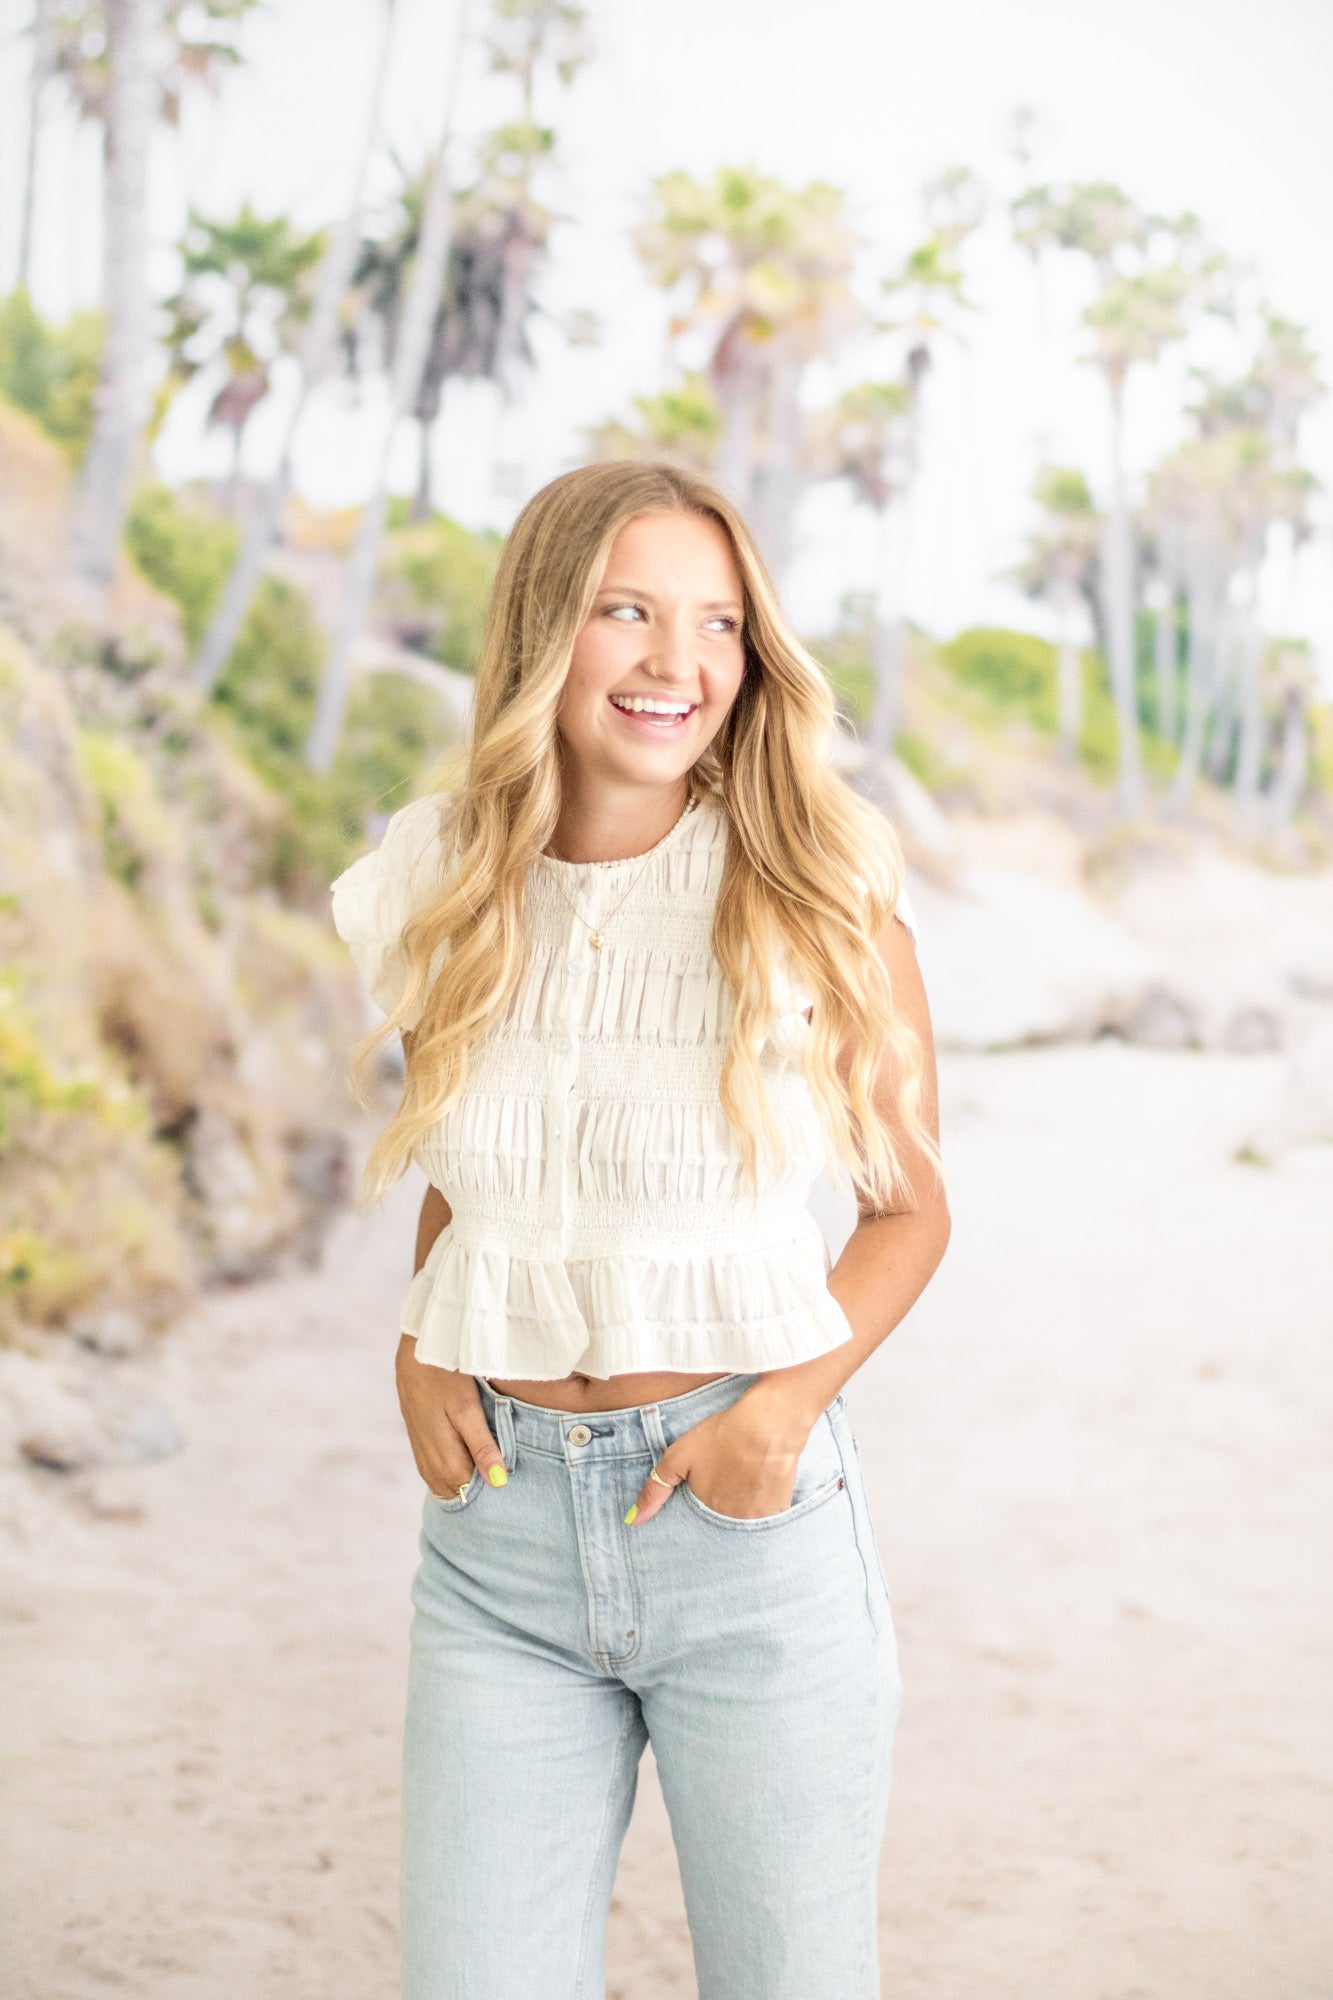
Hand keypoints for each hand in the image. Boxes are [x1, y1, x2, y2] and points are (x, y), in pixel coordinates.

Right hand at [395, 1335, 508, 1496]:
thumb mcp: (468, 1409)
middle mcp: (426, 1454)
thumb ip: (482, 1446)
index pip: (466, 1489)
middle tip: (498, 1474)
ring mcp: (419, 1445)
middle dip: (474, 1488)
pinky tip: (461, 1460)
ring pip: (438, 1480)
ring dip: (460, 1481)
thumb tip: (497, 1482)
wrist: (417, 1348)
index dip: (487, 1488)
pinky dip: (446, 1470)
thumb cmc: (446, 1375)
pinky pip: (429, 1466)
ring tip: (483, 1469)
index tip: (507, 1478)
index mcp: (441, 1452)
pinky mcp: (416, 1434)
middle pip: (452, 1489)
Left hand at [624, 1388, 815, 1524]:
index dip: (696, 1509)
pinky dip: (760, 1507)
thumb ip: (655, 1488)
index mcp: (705, 1513)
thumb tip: (633, 1520)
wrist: (769, 1424)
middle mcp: (730, 1524)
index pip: (694, 1525)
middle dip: (717, 1511)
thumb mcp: (679, 1456)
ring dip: (738, 1510)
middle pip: (717, 1525)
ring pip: (740, 1523)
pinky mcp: (778, 1512)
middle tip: (724, 1484)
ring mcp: (756, 1521)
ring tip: (740, 1484)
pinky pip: (764, 1520)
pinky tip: (759, 1485)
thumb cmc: (722, 1436)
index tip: (702, 1493)